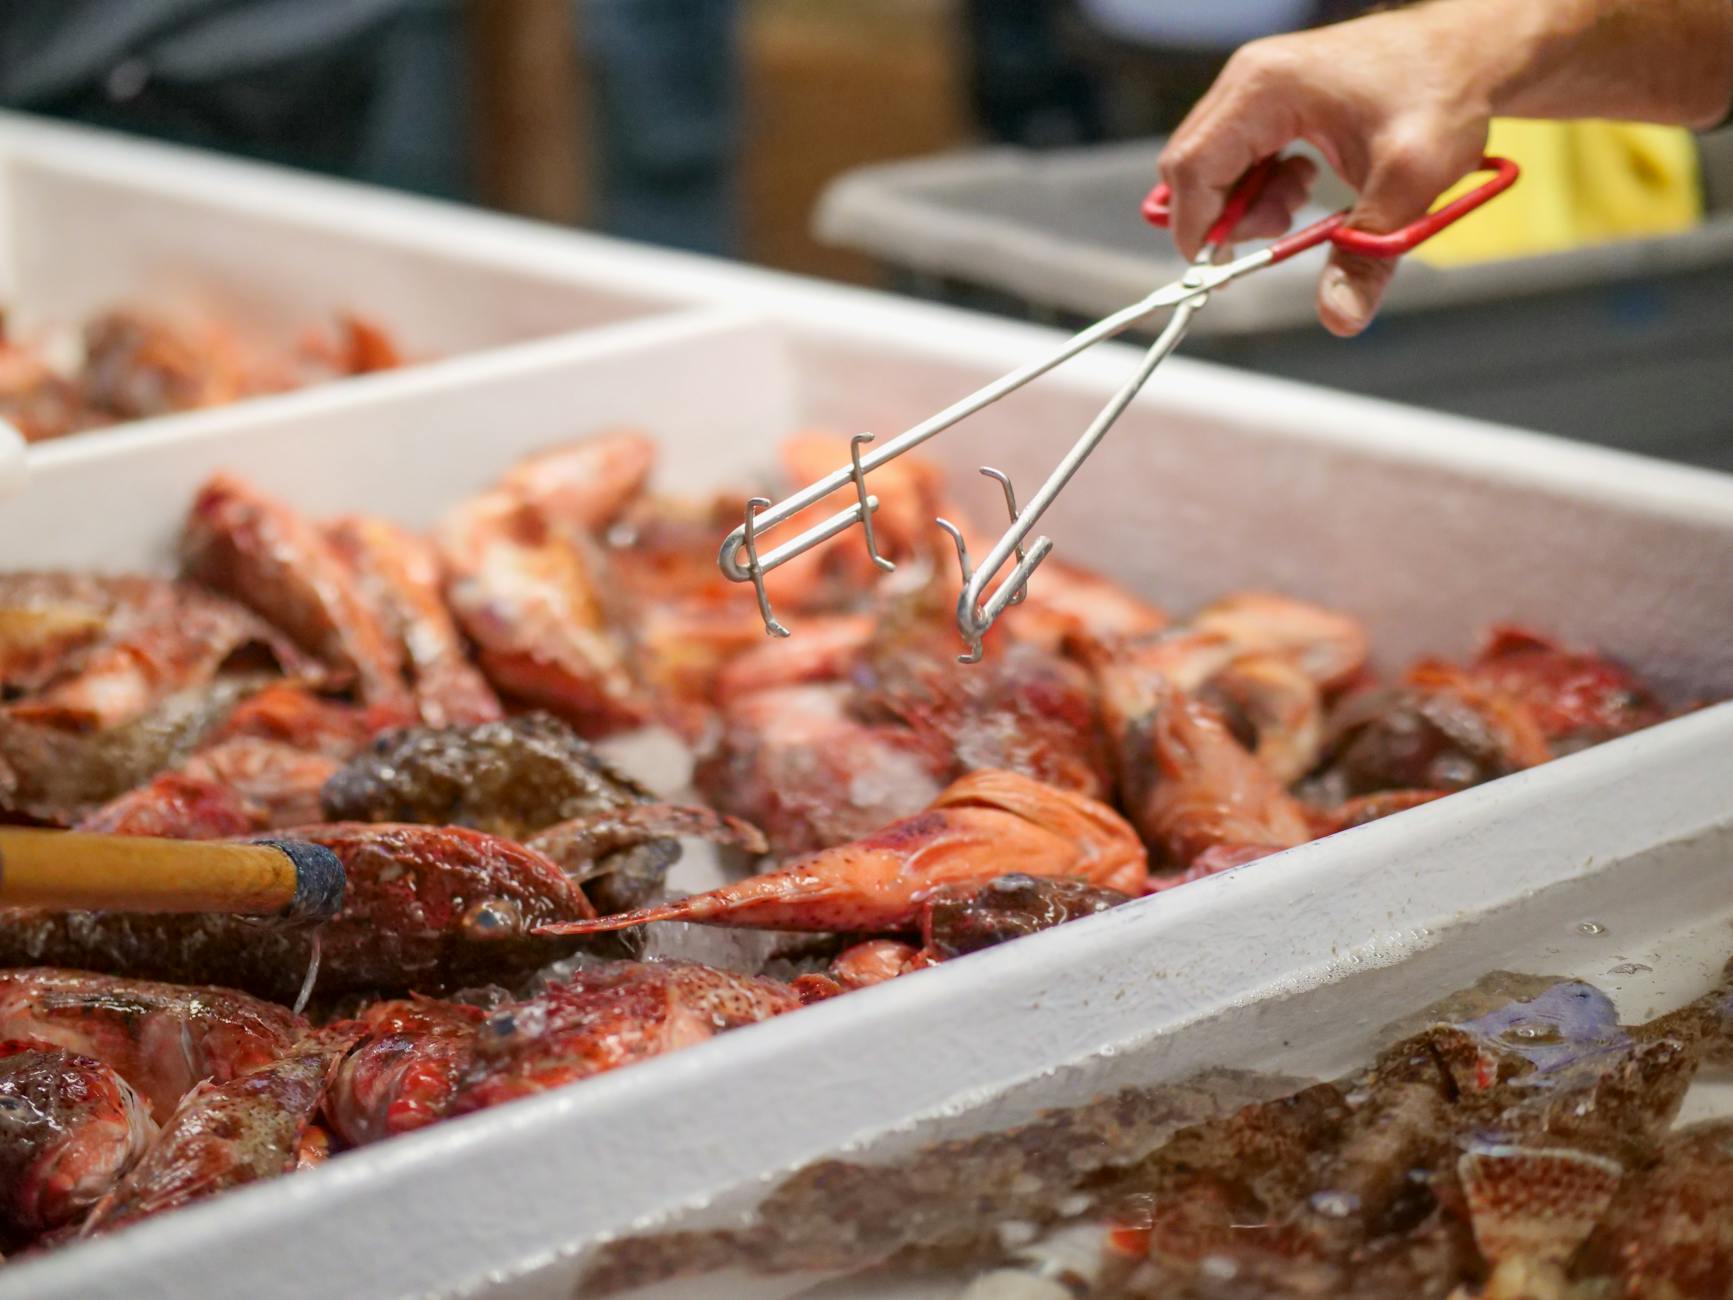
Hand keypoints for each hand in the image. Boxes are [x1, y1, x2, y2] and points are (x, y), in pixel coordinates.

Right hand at [1159, 8, 1492, 335]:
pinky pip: (1236, 155)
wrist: (1475, 54)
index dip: (1198, 228)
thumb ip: (1365, 253)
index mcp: (1266, 88)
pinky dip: (1261, 187)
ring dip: (1247, 205)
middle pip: (1192, 167)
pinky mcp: (1269, 99)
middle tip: (1279, 235)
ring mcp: (1257, 86)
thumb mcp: (1409, 182)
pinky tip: (1305, 184)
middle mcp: (1250, 80)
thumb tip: (1340, 317)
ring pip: (1211, 166)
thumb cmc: (1445, 91)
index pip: (1192, 167)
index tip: (1221, 272)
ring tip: (1301, 206)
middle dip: (1226, 218)